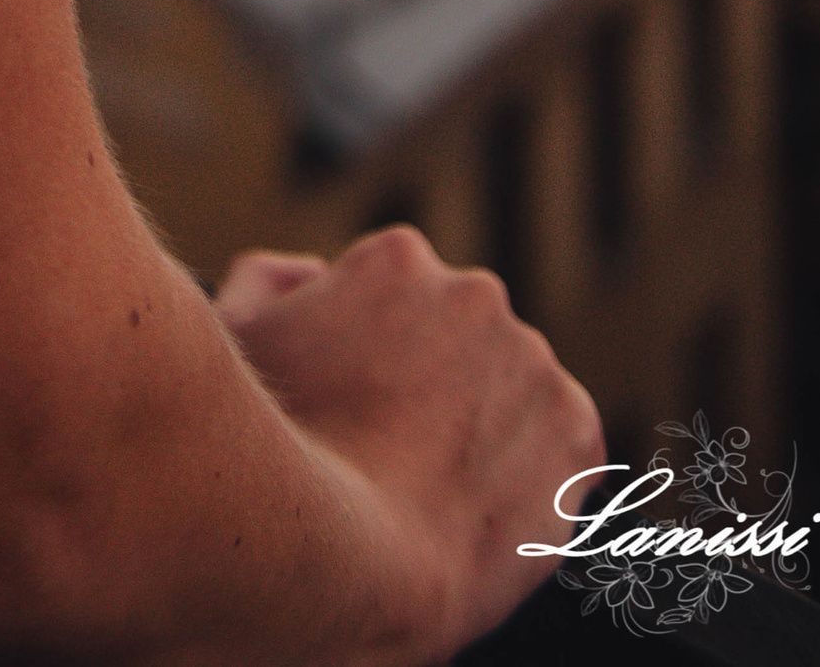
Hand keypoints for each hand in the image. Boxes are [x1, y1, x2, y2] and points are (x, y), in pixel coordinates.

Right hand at [216, 227, 605, 660]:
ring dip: (477, 424)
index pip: (389, 292)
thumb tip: (311, 275)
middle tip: (385, 451)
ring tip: (425, 490)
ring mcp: (536, 366)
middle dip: (424, 380)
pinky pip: (557, 445)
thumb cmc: (274, 447)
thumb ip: (274, 279)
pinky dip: (528, 473)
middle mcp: (479, 295)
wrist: (347, 562)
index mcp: (400, 258)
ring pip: (505, 389)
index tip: (345, 405)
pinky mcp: (579, 436)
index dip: (359, 352)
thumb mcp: (240, 333)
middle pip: (452, 335)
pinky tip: (474, 507)